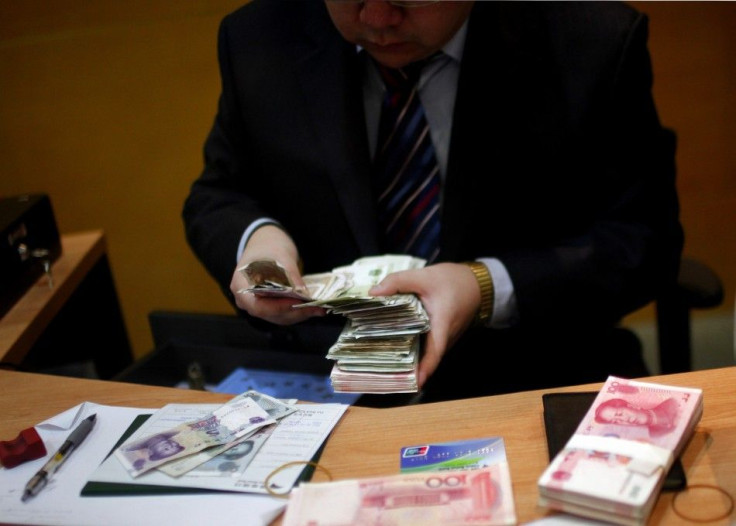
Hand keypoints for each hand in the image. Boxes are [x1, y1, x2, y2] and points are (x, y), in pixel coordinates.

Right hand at [230, 225, 325, 324]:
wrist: (264, 247)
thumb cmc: (267, 248)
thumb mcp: (279, 256)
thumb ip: (290, 274)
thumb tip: (303, 291)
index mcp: (240, 286)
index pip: (257, 306)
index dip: (277, 307)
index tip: (297, 302)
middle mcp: (247, 301)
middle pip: (270, 314)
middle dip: (295, 311)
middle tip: (316, 307)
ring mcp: (258, 306)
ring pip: (279, 317)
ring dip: (300, 314)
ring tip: (319, 309)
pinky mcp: (270, 308)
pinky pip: (284, 314)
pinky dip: (299, 311)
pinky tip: (315, 308)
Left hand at [368, 262, 481, 388]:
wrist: (475, 282)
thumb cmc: (452, 280)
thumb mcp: (423, 276)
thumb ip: (398, 282)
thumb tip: (373, 293)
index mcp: (442, 324)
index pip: (435, 352)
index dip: (425, 369)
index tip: (414, 383)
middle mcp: (446, 337)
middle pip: (427, 357)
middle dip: (410, 369)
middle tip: (387, 376)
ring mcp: (445, 338)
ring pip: (427, 353)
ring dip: (411, 360)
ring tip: (386, 365)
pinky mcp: (442, 336)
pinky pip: (428, 347)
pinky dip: (414, 349)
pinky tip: (396, 347)